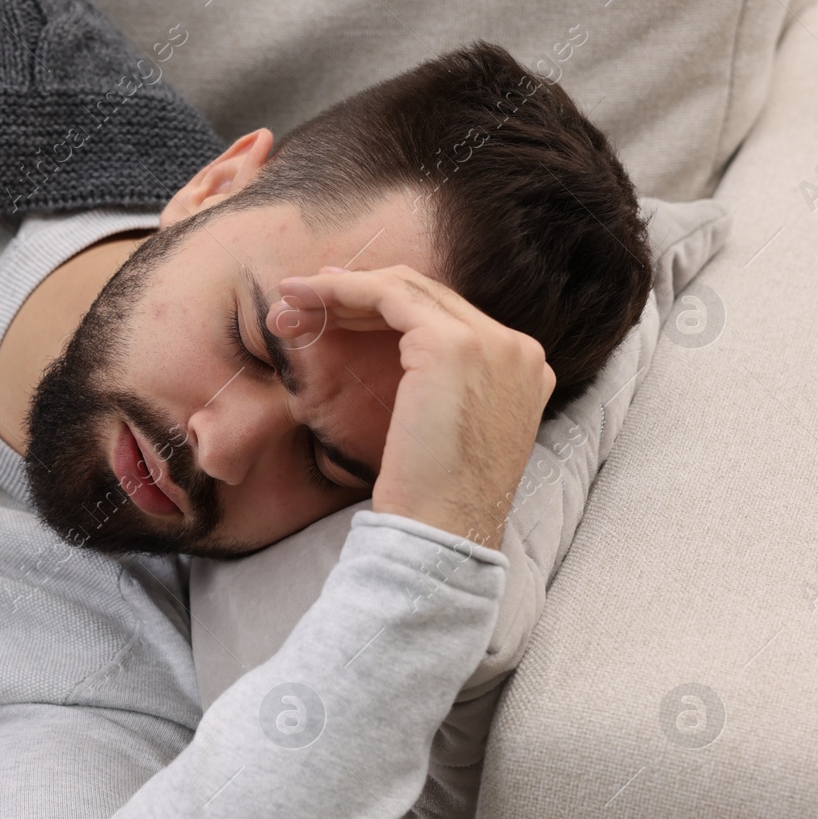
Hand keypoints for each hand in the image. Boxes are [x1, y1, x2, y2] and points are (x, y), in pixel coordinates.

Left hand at [270, 264, 554, 548]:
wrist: (442, 530)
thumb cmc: (433, 498)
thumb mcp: (450, 431)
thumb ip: (446, 390)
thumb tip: (404, 364)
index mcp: (523, 370)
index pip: (450, 318)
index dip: (391, 306)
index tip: (341, 305)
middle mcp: (518, 349)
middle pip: (430, 297)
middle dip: (362, 291)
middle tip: (310, 291)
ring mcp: (491, 343)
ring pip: (407, 289)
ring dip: (344, 288)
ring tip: (294, 295)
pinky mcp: (453, 345)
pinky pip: (389, 297)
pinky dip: (344, 292)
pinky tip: (309, 299)